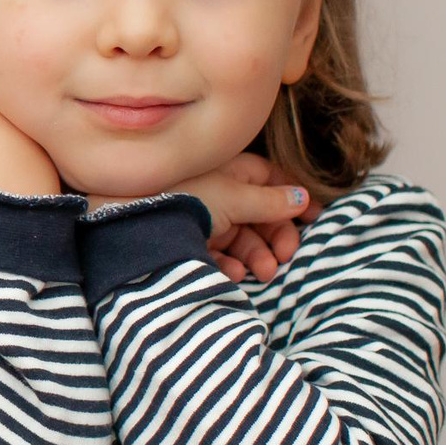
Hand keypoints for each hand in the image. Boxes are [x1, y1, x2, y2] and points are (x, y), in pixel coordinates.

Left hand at [102, 153, 315, 283]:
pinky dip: (228, 264)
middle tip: (286, 256)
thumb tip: (301, 198)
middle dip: (275, 235)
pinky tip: (233, 273)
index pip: (268, 178)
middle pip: (258, 213)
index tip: (313, 218)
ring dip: (256, 255)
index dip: (291, 196)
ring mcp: (201, 216)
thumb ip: (268, 201)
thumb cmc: (185, 199)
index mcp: (227, 171)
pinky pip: (217, 253)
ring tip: (262, 273)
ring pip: (240, 237)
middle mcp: (216, 191)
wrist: (132, 222)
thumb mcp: (233, 197)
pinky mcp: (187, 241)